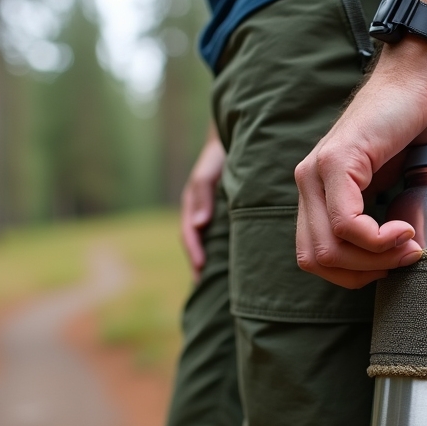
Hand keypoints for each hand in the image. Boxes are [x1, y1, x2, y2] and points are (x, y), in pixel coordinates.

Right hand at [181, 126, 224, 278]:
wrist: (237, 138)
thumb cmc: (220, 154)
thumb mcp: (208, 169)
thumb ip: (201, 193)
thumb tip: (198, 224)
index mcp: (193, 203)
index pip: (189, 233)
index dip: (194, 252)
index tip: (200, 271)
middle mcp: (200, 210)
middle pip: (196, 242)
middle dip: (199, 263)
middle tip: (205, 287)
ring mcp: (211, 212)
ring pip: (208, 241)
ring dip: (209, 260)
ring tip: (217, 282)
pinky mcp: (225, 213)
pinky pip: (220, 235)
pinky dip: (222, 249)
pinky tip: (236, 263)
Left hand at [294, 39, 426, 288]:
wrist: (421, 80)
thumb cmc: (414, 129)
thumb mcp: (391, 188)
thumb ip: (378, 220)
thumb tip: (390, 262)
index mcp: (317, 192)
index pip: (314, 256)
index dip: (353, 274)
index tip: (392, 264)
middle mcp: (308, 182)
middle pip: (315, 258)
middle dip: (364, 273)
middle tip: (404, 258)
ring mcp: (317, 170)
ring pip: (328, 247)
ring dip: (374, 259)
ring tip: (408, 243)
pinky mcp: (336, 160)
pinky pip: (345, 223)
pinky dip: (378, 239)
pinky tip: (403, 229)